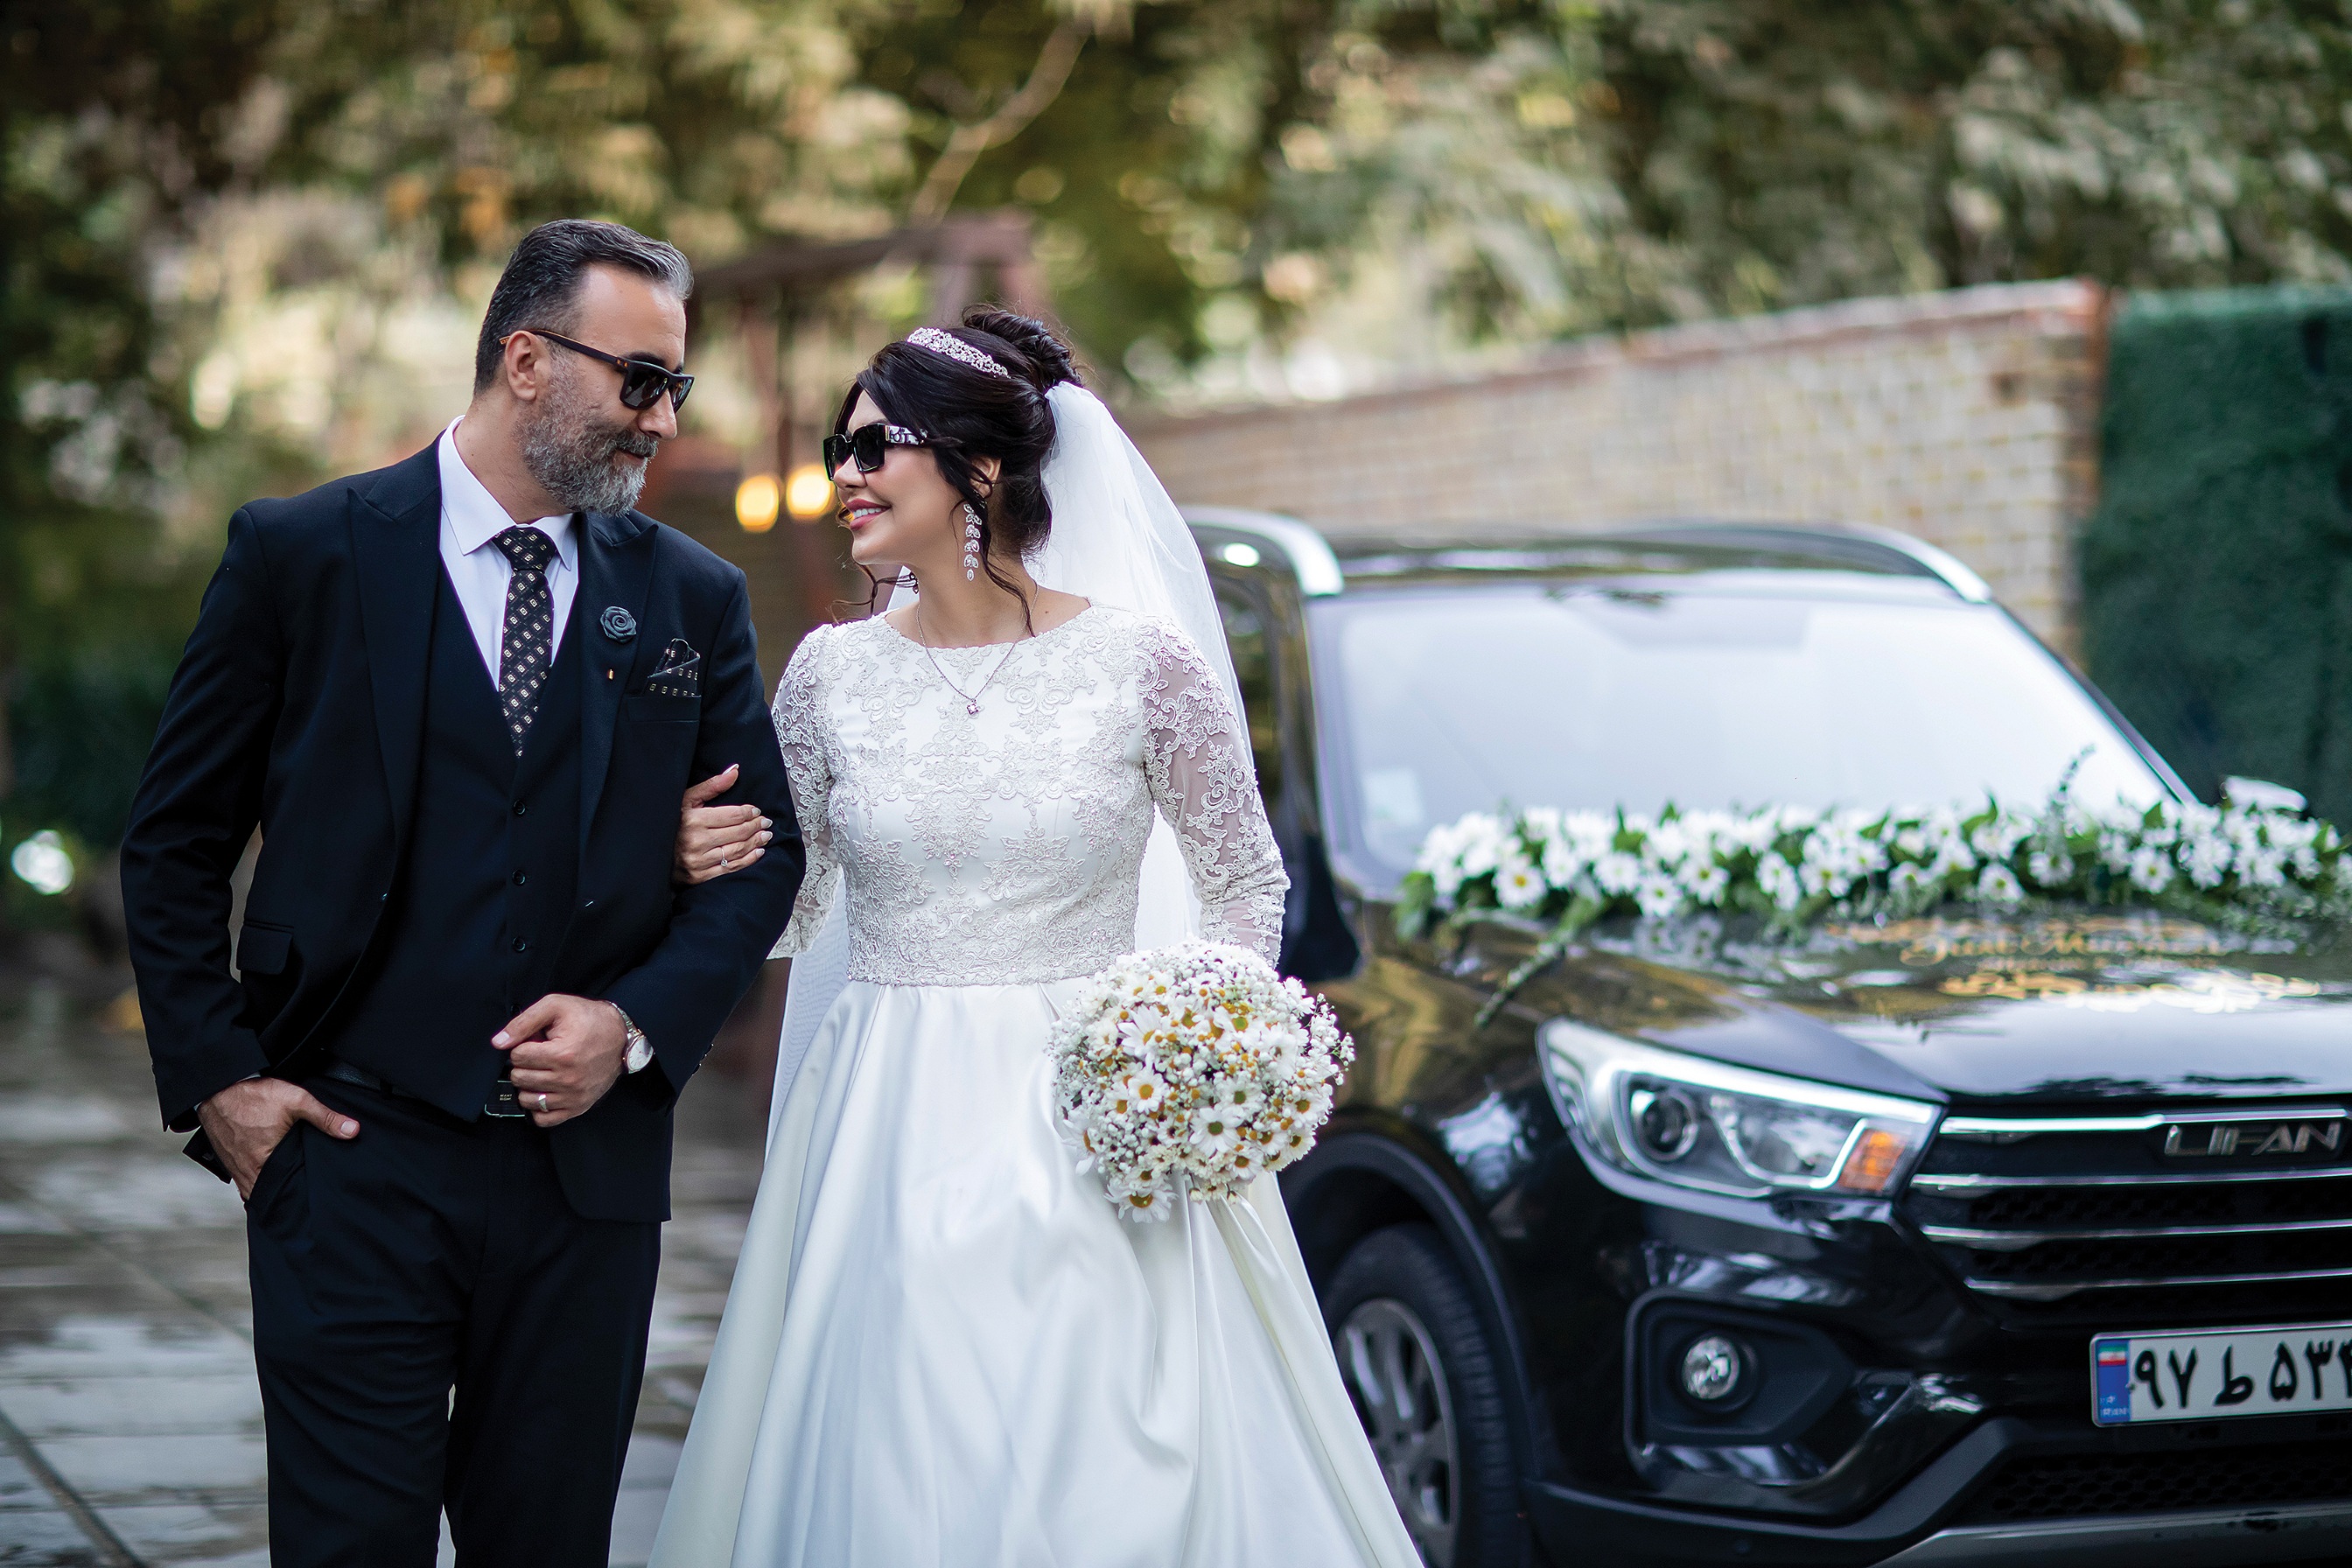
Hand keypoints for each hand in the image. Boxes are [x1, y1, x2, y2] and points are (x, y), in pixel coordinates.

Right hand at [197, 1078, 359, 1201]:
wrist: (217, 1086)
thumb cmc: (252, 1095)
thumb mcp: (296, 1101)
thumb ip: (325, 1117)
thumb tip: (352, 1131)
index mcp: (263, 1164)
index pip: (283, 1192)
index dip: (296, 1195)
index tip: (309, 1198)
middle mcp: (245, 1171)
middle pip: (267, 1193)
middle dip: (283, 1195)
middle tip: (300, 1196)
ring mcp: (234, 1167)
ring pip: (253, 1188)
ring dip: (267, 1189)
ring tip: (286, 1188)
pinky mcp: (227, 1159)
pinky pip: (242, 1178)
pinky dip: (255, 1179)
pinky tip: (267, 1174)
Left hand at [495, 994, 628, 1126]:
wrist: (621, 1035)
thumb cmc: (589, 1019)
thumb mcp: (556, 1006)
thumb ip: (524, 1022)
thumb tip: (498, 1042)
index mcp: (562, 1054)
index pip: (517, 1056)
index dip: (522, 1046)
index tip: (536, 1041)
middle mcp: (568, 1079)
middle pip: (520, 1078)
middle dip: (524, 1064)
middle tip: (539, 1055)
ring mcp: (573, 1096)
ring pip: (527, 1099)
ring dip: (529, 1085)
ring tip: (541, 1071)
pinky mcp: (578, 1107)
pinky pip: (544, 1119)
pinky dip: (538, 1107)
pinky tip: (544, 1090)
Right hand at [675, 764, 770, 884]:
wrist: (653, 853)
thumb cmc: (672, 822)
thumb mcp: (687, 801)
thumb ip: (712, 786)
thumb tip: (735, 770)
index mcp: (693, 820)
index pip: (733, 816)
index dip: (749, 812)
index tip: (756, 811)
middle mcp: (696, 841)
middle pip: (738, 833)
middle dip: (756, 826)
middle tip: (766, 822)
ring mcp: (698, 862)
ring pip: (737, 850)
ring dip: (756, 842)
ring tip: (765, 835)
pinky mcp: (700, 877)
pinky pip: (731, 868)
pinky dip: (748, 860)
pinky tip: (758, 852)